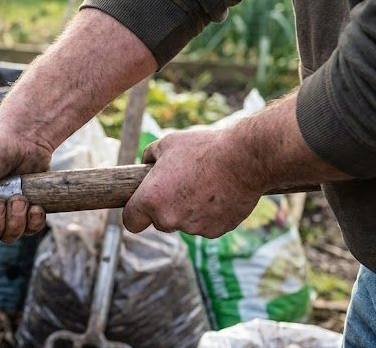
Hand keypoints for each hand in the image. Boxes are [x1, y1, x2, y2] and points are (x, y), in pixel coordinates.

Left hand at [122, 129, 268, 237]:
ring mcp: (193, 228)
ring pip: (184, 224)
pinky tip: (218, 195)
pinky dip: (209, 215)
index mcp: (150, 199)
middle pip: (160, 223)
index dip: (136, 214)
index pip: (131, 222)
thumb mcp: (167, 144)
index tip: (142, 208)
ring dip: (189, 211)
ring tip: (204, 186)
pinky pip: (206, 226)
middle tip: (181, 187)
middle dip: (166, 209)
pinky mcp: (215, 232)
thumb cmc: (203, 148)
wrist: (245, 159)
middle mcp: (169, 218)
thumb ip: (149, 156)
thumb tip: (144, 165)